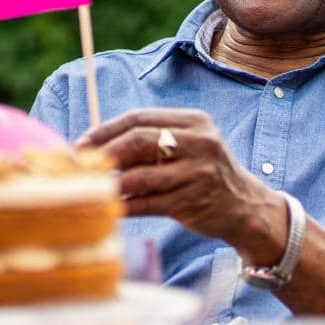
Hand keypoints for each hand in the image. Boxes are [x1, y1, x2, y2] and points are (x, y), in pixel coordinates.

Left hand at [78, 108, 286, 261]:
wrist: (244, 206)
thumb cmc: (203, 173)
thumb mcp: (189, 145)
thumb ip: (152, 140)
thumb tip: (97, 145)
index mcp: (194, 122)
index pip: (140, 118)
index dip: (106, 130)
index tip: (81, 143)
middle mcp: (199, 143)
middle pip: (138, 141)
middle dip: (104, 153)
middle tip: (81, 166)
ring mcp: (197, 173)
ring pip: (139, 176)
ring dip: (110, 183)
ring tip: (91, 188)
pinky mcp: (192, 202)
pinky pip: (147, 204)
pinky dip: (124, 206)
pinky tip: (110, 207)